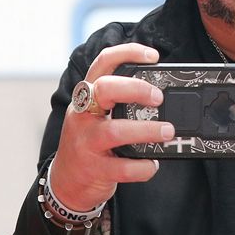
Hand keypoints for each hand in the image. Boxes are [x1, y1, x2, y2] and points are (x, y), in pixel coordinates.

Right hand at [51, 43, 171, 210]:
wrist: (66, 182)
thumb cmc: (89, 142)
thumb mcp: (96, 116)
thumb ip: (119, 102)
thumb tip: (161, 91)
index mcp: (86, 96)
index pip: (103, 63)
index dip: (127, 53)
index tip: (153, 56)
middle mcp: (82, 114)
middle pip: (104, 89)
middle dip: (136, 89)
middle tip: (159, 97)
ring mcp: (85, 142)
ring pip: (114, 131)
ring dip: (147, 130)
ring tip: (168, 131)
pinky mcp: (93, 168)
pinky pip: (121, 167)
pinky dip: (142, 167)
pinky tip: (152, 164)